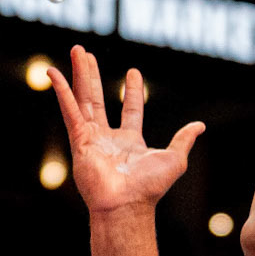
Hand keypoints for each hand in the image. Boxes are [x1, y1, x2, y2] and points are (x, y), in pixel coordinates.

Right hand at [50, 47, 203, 216]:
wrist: (126, 204)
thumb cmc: (149, 188)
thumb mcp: (174, 159)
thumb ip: (183, 140)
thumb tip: (200, 126)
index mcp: (130, 141)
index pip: (131, 109)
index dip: (133, 91)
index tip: (134, 72)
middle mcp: (108, 137)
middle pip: (98, 99)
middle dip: (92, 75)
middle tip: (86, 54)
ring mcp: (91, 138)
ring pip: (83, 99)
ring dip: (79, 75)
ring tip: (77, 51)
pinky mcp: (79, 140)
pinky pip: (69, 111)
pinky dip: (62, 92)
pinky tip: (54, 74)